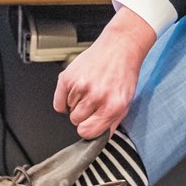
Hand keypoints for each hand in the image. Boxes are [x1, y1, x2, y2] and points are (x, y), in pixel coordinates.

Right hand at [52, 6, 155, 138]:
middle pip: (76, 121)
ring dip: (76, 104)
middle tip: (92, 102)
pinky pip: (58, 102)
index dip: (89, 128)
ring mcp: (80, 86)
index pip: (88, 132)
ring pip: (69, 111)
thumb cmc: (124, 72)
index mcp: (112, 106)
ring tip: (89, 89)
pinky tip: (76, 90)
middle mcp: (96, 97)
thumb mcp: (126, 101)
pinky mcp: (68, 77)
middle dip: (83, 115)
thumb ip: (112, 123)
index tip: (91, 123)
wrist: (119, 47)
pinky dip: (65, 99)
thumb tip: (99, 138)